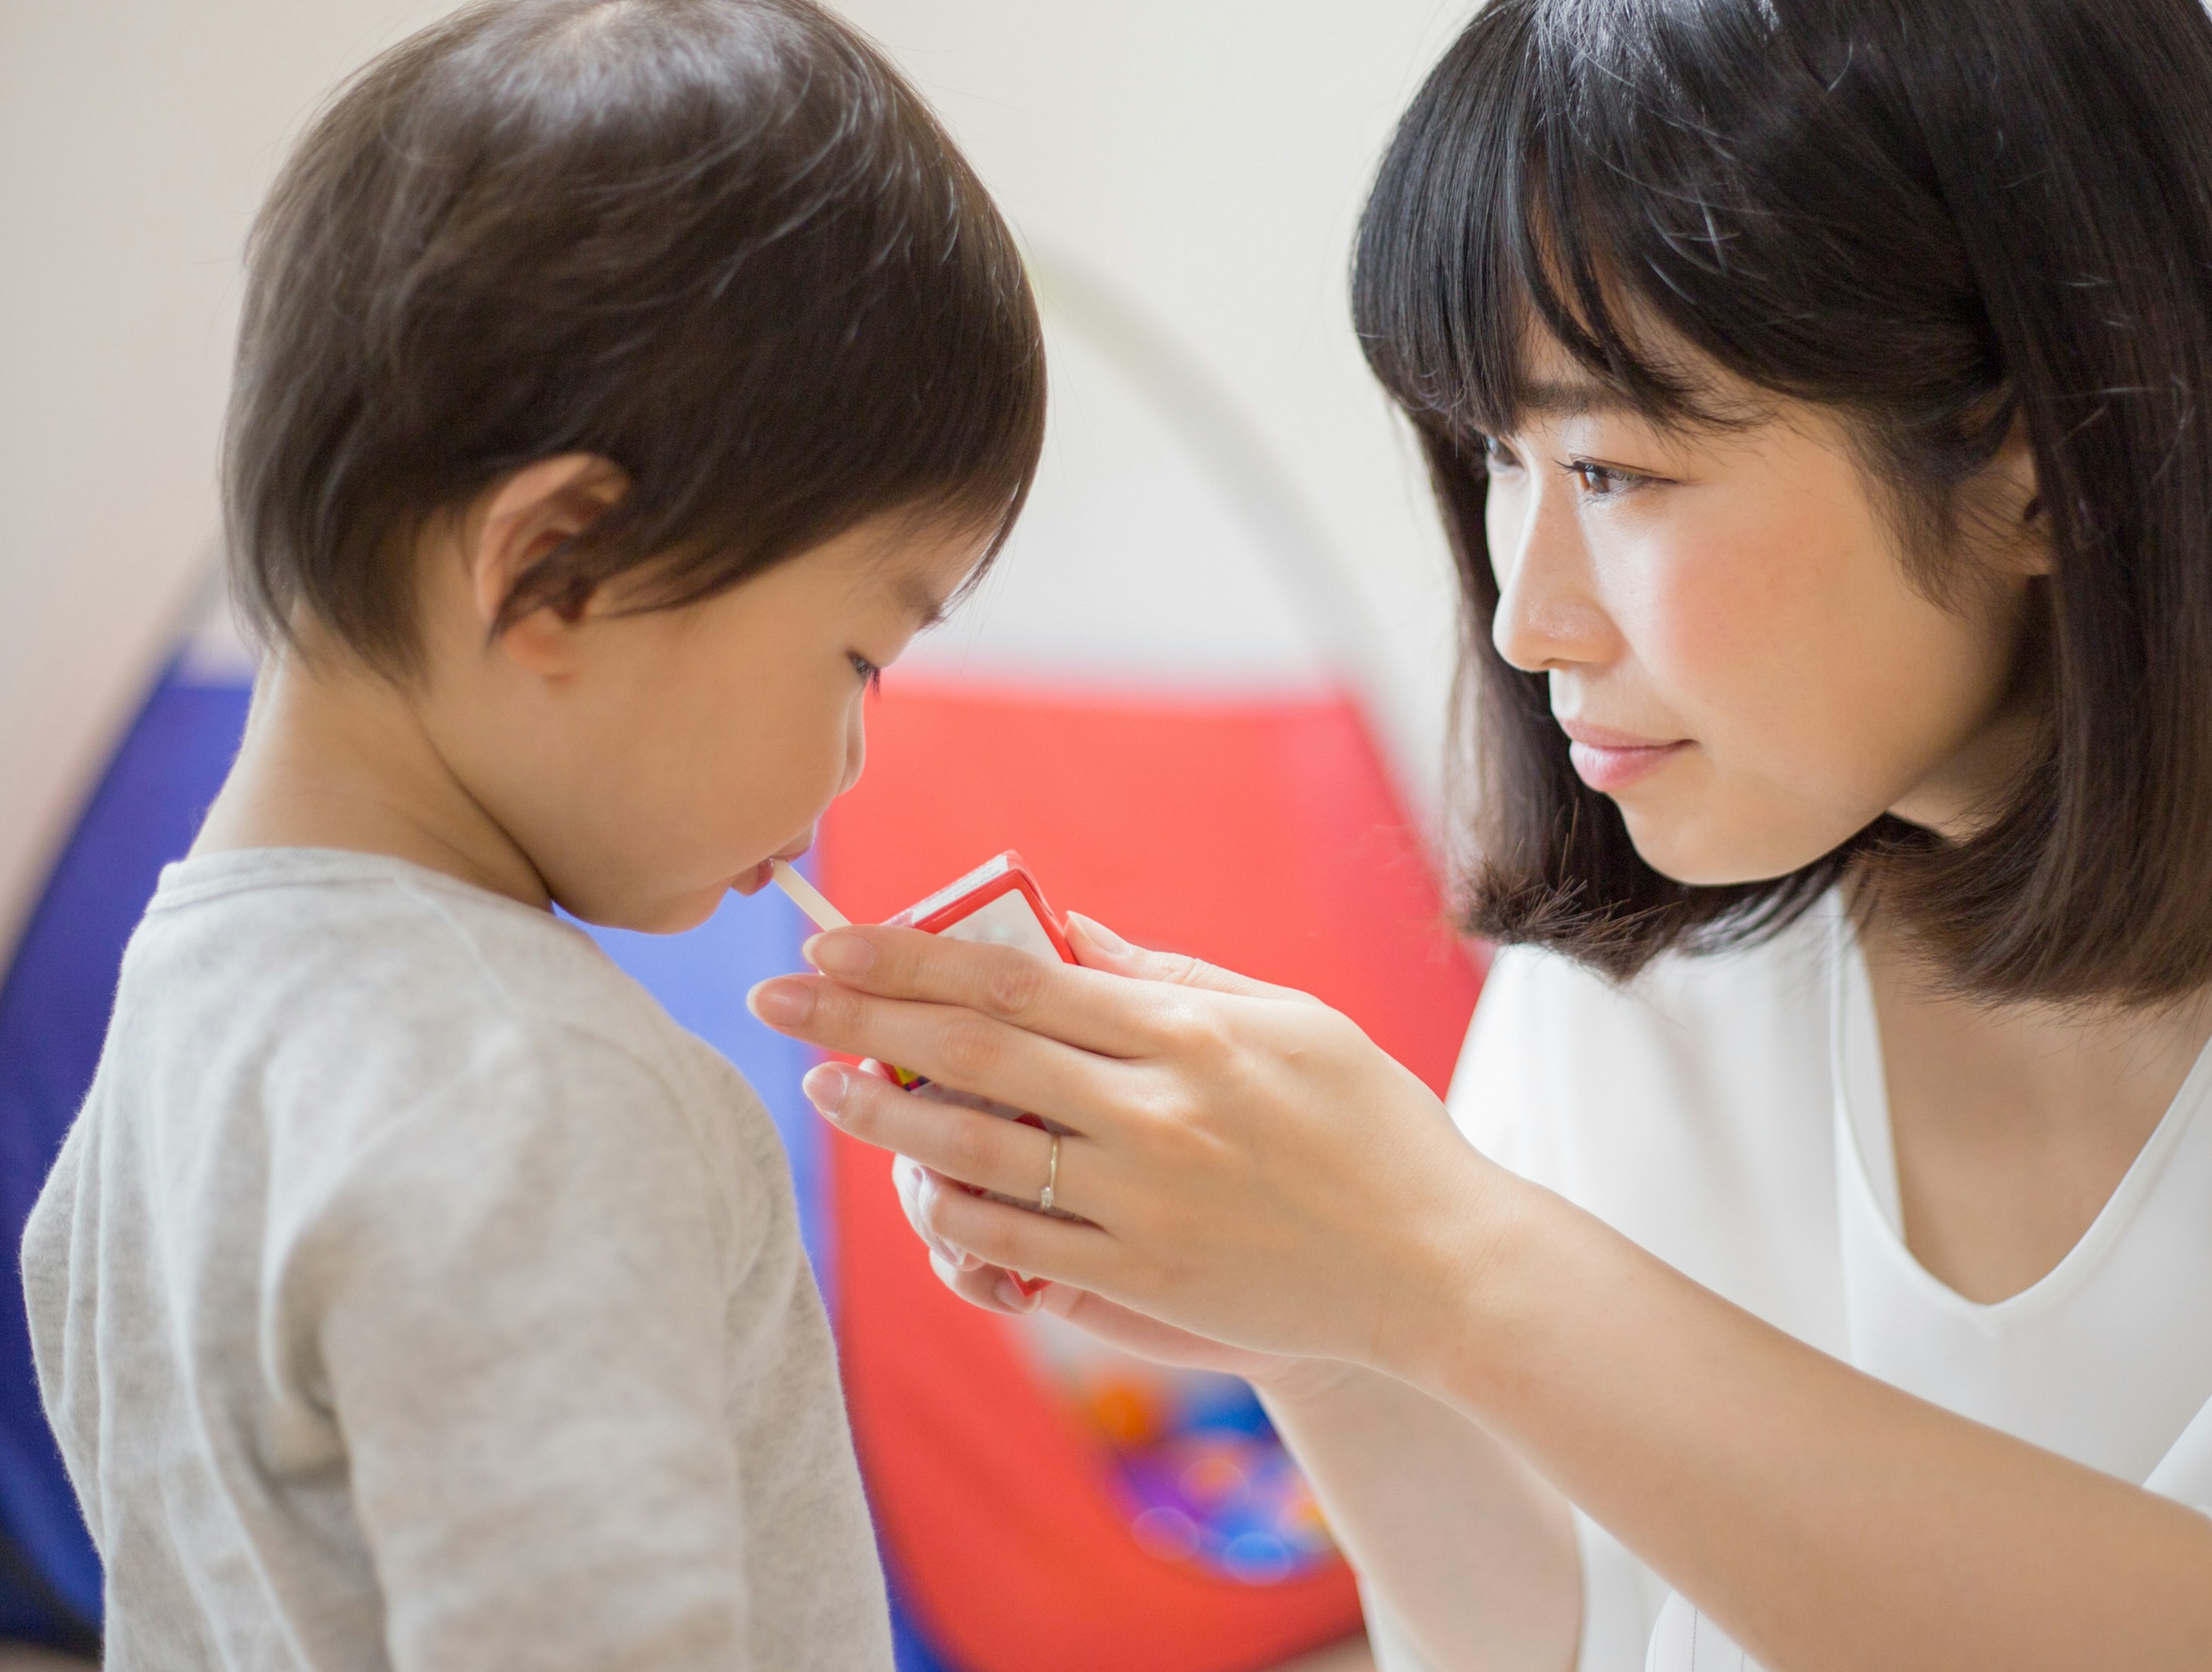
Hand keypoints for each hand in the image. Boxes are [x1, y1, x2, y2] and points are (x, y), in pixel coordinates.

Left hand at [749, 913, 1525, 1380]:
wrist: (1435, 1264)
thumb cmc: (1370, 1125)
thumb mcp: (1290, 1020)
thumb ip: (1172, 976)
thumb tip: (1067, 933)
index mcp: (1190, 1032)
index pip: (1016, 982)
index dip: (911, 956)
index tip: (834, 937)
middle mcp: (1154, 1112)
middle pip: (972, 1056)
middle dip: (859, 1019)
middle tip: (777, 996)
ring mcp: (1141, 1202)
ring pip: (972, 1154)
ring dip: (881, 1117)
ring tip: (823, 1086)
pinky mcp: (1139, 1278)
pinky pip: (1011, 1243)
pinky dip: (948, 1210)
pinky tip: (911, 1182)